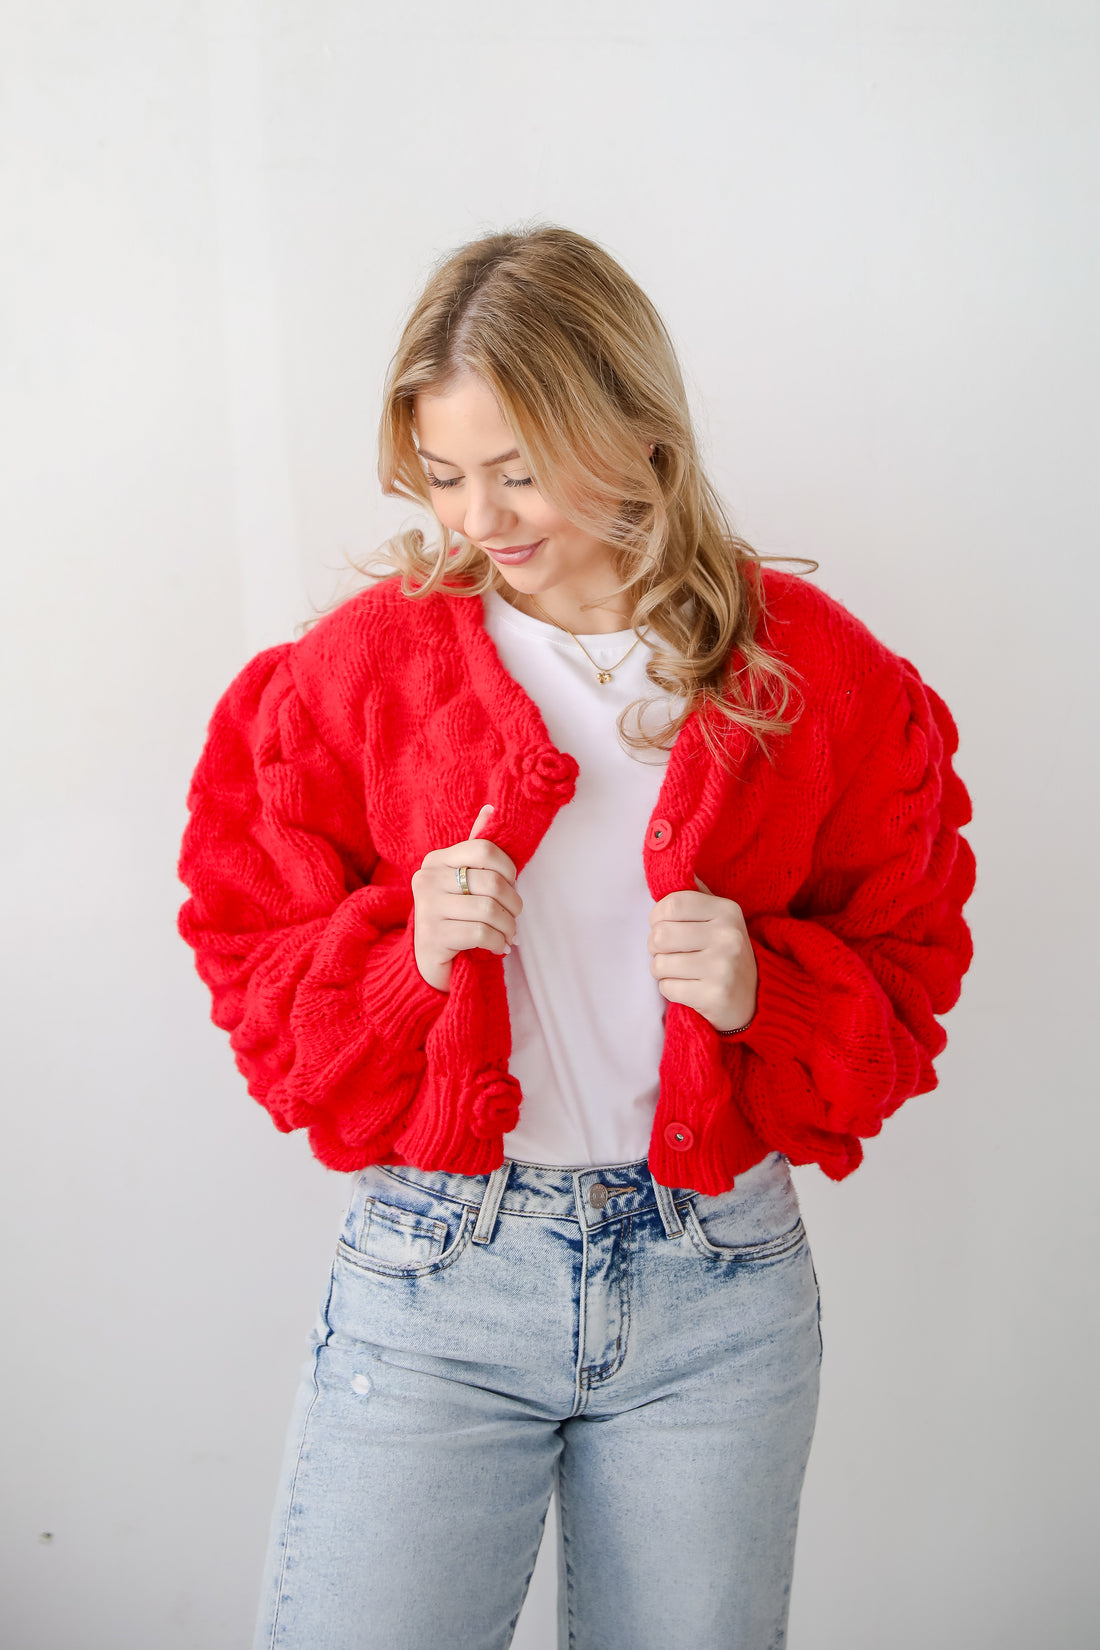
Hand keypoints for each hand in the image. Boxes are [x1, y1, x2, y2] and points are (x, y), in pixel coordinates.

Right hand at [411, 805, 522, 992]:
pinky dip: (497, 942)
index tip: (511, 885)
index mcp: (435, 861)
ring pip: (488, 910)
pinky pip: (480, 933)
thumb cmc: (453, 916)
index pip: (483, 849)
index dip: (508, 869)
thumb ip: (475, 848)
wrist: (428, 960)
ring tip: (508, 934)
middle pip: (491, 882)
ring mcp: (427, 908)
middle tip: (513, 917)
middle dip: (512, 904)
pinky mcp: (432, 937)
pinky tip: (497, 947)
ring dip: (508, 927)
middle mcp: (426, 880)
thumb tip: (491, 809)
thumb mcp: (462, 879)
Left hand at [647, 876, 757, 1031]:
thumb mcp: (719, 917)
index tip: (665, 925)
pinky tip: (689, 987)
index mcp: (727, 911)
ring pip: (659, 964)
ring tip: (680, 970)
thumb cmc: (725, 952)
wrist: (754, 997)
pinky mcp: (714, 995)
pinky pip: (667, 988)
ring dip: (661, 970)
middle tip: (670, 952)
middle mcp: (728, 936)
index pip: (671, 904)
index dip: (657, 916)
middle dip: (656, 947)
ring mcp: (722, 967)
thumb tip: (669, 859)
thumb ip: (694, 894)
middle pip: (660, 935)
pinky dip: (671, 989)